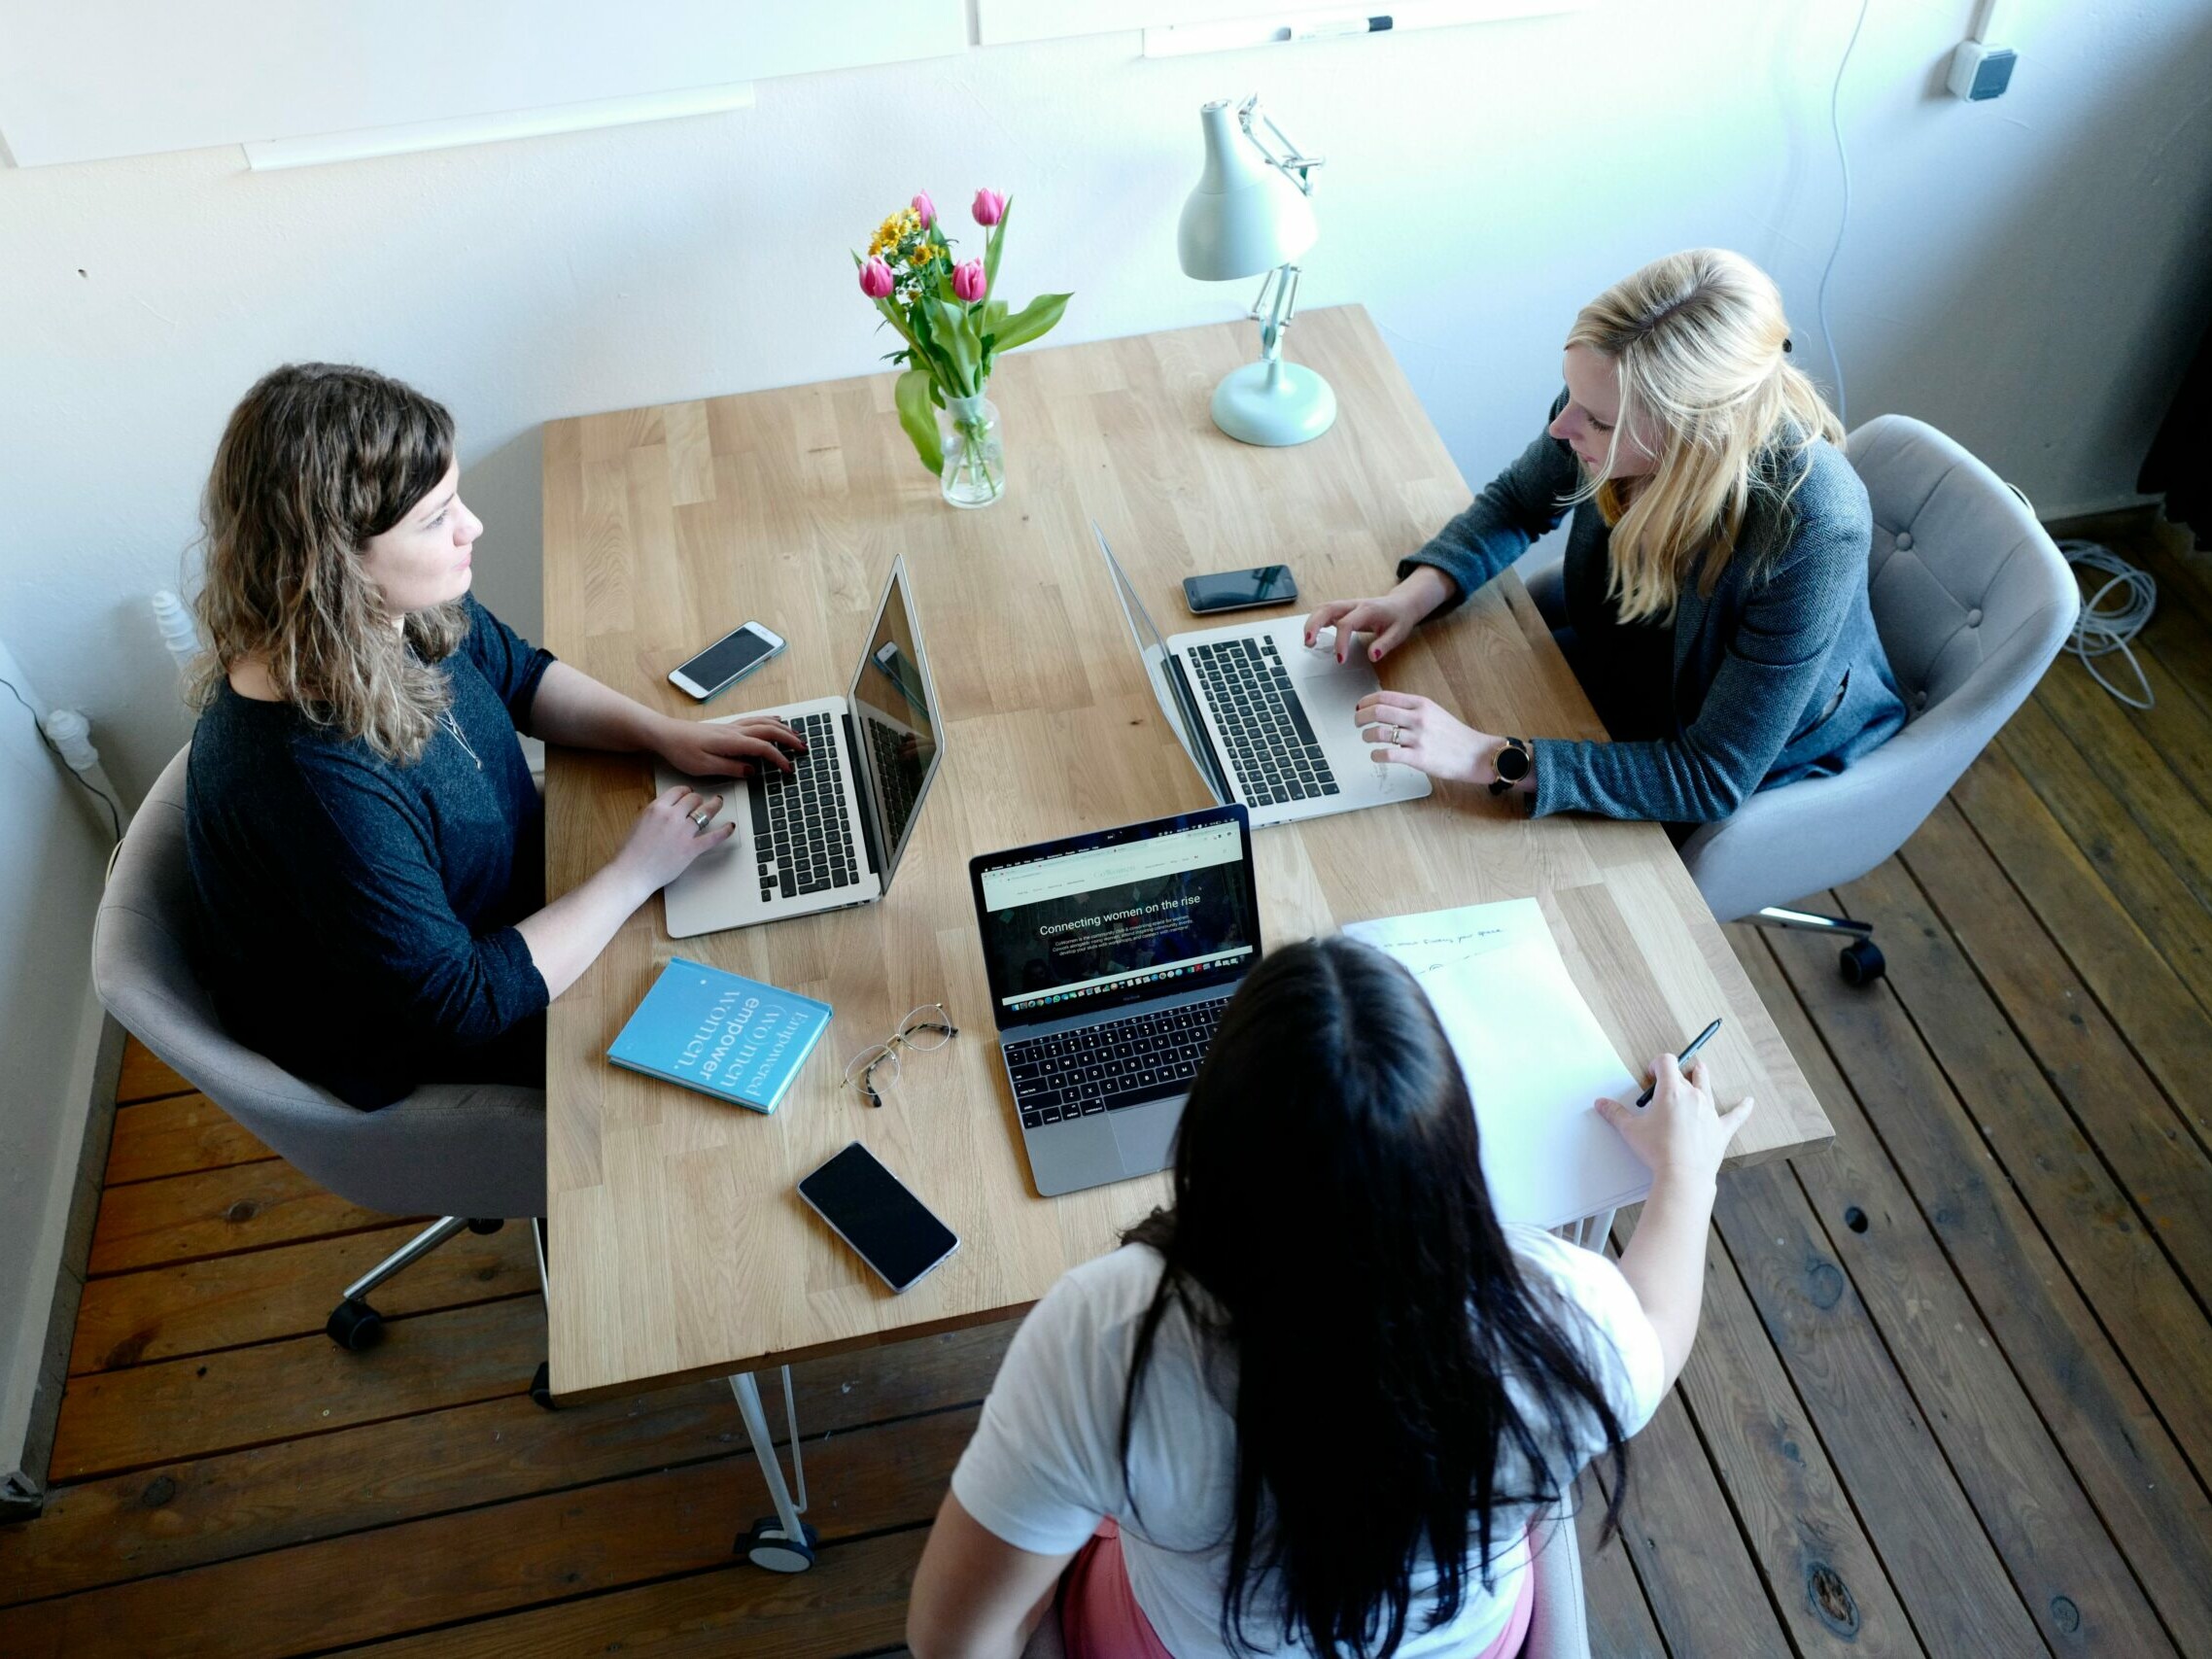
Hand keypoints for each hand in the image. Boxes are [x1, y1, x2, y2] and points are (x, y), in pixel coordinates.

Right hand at [613, 784, 736, 893]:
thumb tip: (667, 810)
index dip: (686, 791)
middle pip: (693, 799)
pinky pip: (714, 837)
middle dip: (698, 799)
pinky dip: (725, 831)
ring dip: (714, 805)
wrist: (633, 871)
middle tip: (701, 802)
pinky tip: (730, 827)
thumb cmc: (631, 851)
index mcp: (657, 808)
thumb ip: (655, 813)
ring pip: (705, 812)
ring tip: (718, 803)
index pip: (678, 791)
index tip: (689, 794)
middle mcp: (672, 816)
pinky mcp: (692, 848)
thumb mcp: (639, 822)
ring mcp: (684, 832)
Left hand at [653, 714, 804, 778]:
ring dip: (783, 728)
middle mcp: (734, 731)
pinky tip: (775, 721)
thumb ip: (730, 768)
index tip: (788, 769)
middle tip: (804, 748)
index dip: (780, 758)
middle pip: (770, 730)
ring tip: (797, 735)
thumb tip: (752, 770)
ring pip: (764, 722)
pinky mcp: (727, 727)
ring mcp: (732, 727)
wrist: (666, 734)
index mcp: (731, 742)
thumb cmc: (681, 750)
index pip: (764, 748)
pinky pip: (755, 720)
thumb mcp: (704, 767)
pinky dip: (770, 720)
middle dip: (789, 739)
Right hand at [1304, 567, 1452, 663]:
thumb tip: (1372, 656)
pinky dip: (1315, 621)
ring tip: (1308, 642)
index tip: (1340, 659)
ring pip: (1323, 608)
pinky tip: (1312, 635)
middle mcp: (1354, 605)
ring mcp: (1347, 606)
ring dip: (1311, 623)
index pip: (1347, 624)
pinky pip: (1325, 611)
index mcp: (1367, 610)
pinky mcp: (1343, 610)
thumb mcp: (1398, 633)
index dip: (1340, 642)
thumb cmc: (1399, 618)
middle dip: (1314, 624)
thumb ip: (1385, 644)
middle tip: (1308, 643)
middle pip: (1327, 608)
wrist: (1401, 604)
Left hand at [1354, 691, 1517, 788]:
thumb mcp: (1435, 712)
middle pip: (1378, 711)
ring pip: (1379, 732)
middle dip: (1360, 717)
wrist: (1476, 754)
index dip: (1366, 701)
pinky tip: (1376, 756)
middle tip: (1356, 722)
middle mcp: (1418, 718)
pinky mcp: (1419, 758)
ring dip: (1366, 736)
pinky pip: (1388, 754)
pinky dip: (1376, 755)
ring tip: (1366, 739)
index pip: (1385, 696)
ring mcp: (1418, 738)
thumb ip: (1412, 709)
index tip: (1359, 707)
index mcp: (1421, 704)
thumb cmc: (1455, 735)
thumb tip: (1385, 709)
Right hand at [1595, 1056, 1753, 1187]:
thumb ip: (1615, 1114)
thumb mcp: (1631, 1130)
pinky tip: (1748, 1102)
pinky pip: (1735, 1116)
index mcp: (1671, 1091)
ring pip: (1707, 1086)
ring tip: (1699, 1072)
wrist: (1683, 1175)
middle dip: (1679, 1071)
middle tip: (1670, 1079)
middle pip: (1689, 1072)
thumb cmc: (1658, 1151)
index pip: (1666, 1062)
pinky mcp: (1720, 1129)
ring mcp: (1709, 1111)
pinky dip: (1742, 1108)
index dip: (1657, 1064)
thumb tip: (1601, 1104)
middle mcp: (1693, 1096)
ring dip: (1701, 1078)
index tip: (1651, 1074)